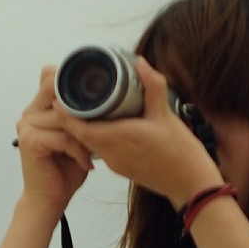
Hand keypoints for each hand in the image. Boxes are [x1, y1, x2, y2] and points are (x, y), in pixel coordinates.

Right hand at [14, 67, 94, 212]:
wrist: (49, 201)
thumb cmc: (65, 171)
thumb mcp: (79, 138)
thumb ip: (83, 117)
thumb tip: (106, 97)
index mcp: (39, 108)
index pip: (51, 76)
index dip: (72, 83)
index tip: (97, 101)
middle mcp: (30, 113)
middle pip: (56, 90)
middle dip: (82, 109)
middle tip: (99, 129)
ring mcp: (27, 125)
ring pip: (64, 116)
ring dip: (84, 135)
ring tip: (94, 151)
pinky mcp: (30, 140)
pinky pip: (63, 137)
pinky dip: (79, 151)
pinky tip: (86, 164)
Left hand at [54, 57, 221, 207]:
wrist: (190, 184)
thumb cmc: (180, 153)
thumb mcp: (167, 115)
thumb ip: (152, 87)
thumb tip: (139, 62)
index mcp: (120, 139)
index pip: (80, 128)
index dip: (65, 114)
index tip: (58, 96)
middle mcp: (113, 154)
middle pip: (81, 135)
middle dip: (72, 117)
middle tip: (67, 95)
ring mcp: (116, 164)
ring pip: (90, 143)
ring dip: (84, 127)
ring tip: (81, 106)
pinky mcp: (122, 168)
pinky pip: (101, 150)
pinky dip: (97, 136)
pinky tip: (102, 123)